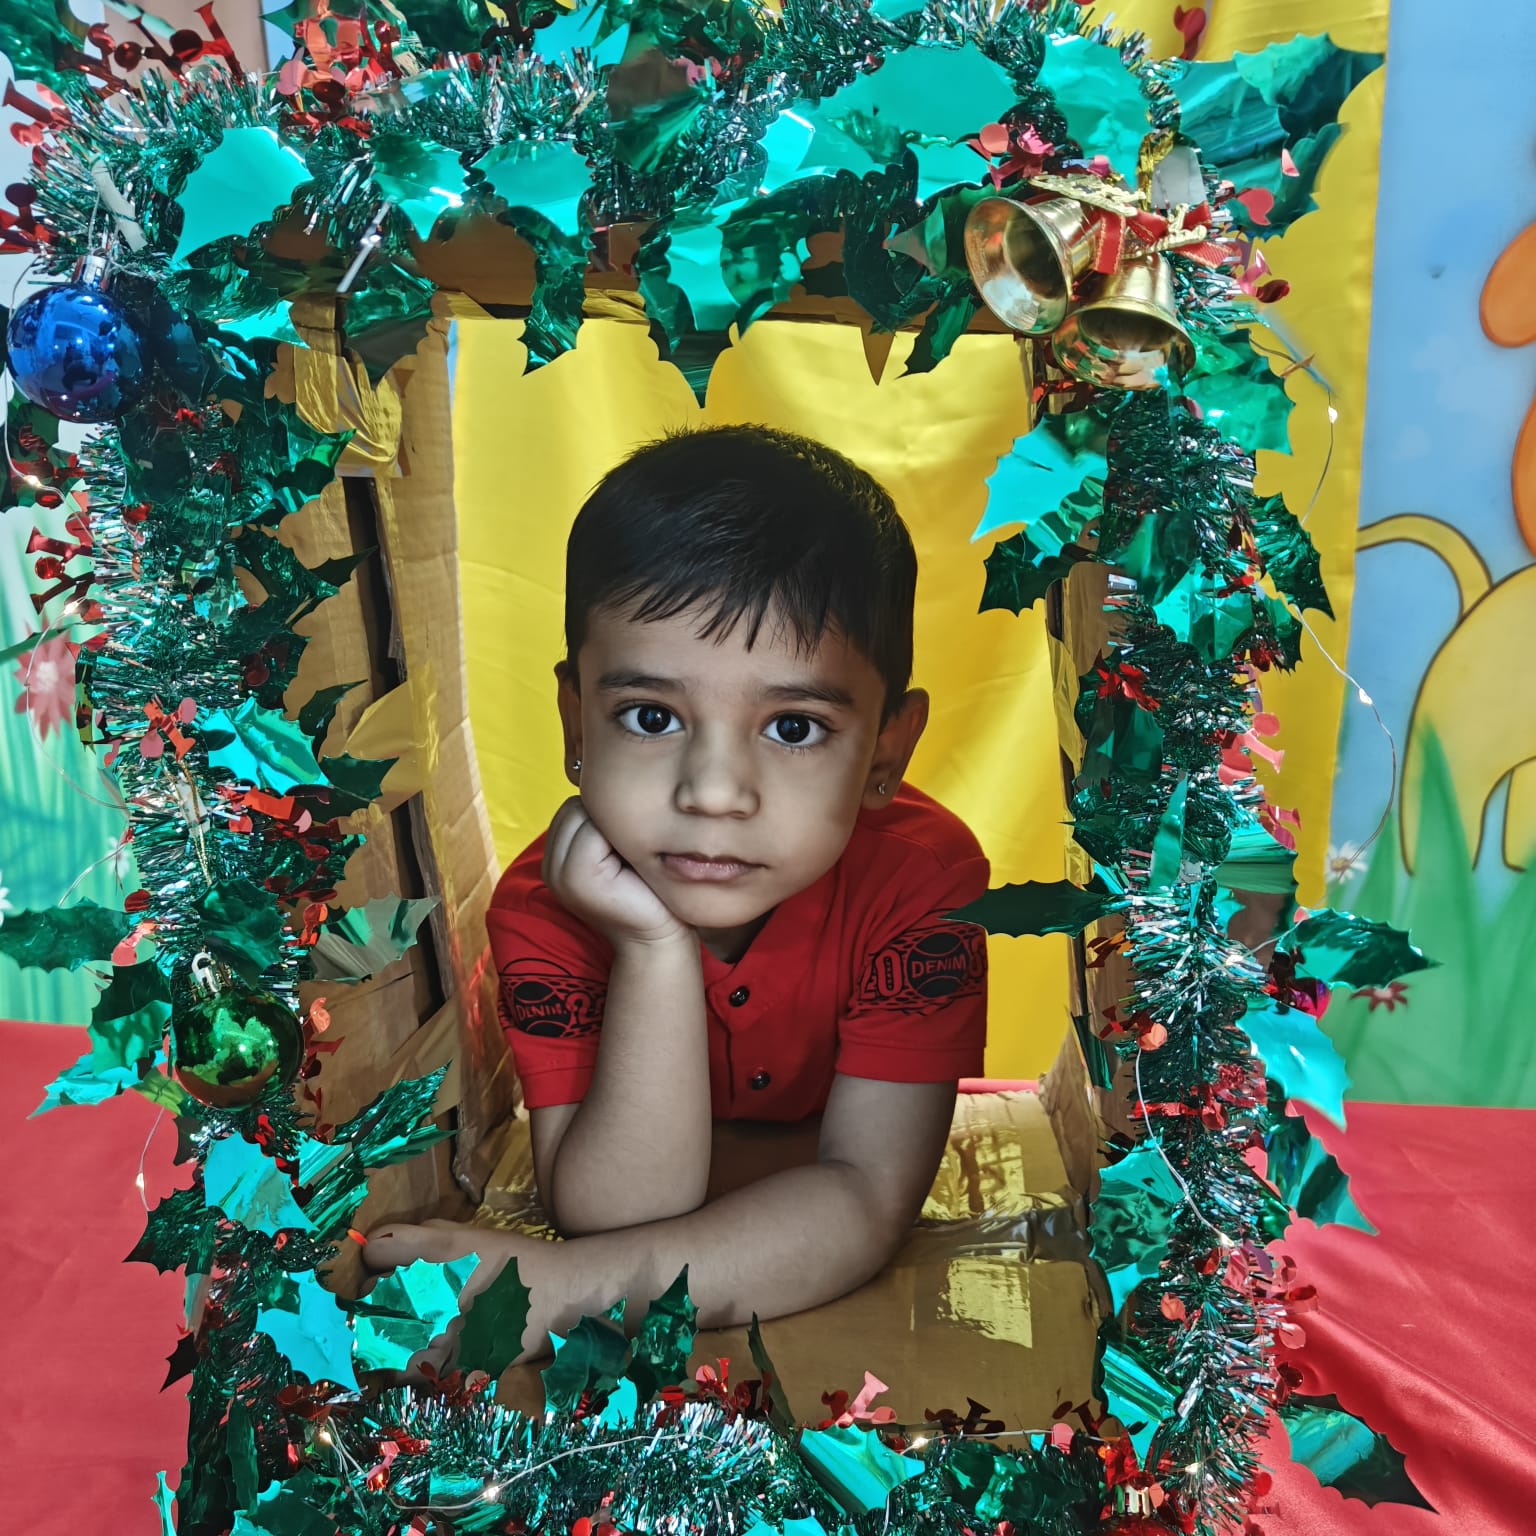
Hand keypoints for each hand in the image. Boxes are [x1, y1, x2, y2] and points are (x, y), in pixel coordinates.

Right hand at [542, 796, 687, 947]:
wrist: (660, 938)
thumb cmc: (649, 891)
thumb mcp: (618, 852)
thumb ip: (602, 824)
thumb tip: (610, 776)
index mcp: (556, 858)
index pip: (574, 806)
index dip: (608, 816)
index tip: (628, 846)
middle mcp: (550, 866)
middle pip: (576, 806)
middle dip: (609, 819)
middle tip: (632, 854)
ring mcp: (559, 874)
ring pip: (585, 814)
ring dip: (615, 828)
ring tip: (631, 860)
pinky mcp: (577, 878)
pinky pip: (595, 831)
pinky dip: (620, 839)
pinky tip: (634, 864)